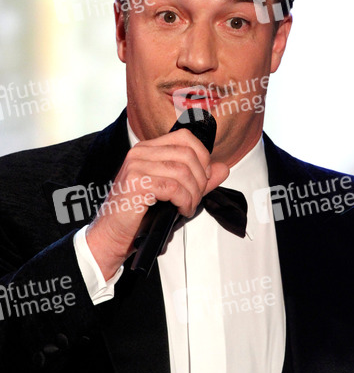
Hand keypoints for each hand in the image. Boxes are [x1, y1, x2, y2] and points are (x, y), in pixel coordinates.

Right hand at [86, 128, 228, 279]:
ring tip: (188, 207)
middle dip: (200, 179)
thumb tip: (224, 168)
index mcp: (148, 149)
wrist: (112, 234)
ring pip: (182, 171)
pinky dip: (184, 201)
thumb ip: (198, 178)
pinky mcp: (135, 183)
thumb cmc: (139, 213)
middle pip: (187, 154)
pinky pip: (173, 188)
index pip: (185, 138)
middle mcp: (140, 152)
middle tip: (196, 198)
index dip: (202, 156)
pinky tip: (181, 210)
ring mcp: (136, 166)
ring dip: (193, 193)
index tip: (204, 178)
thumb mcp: (173, 191)